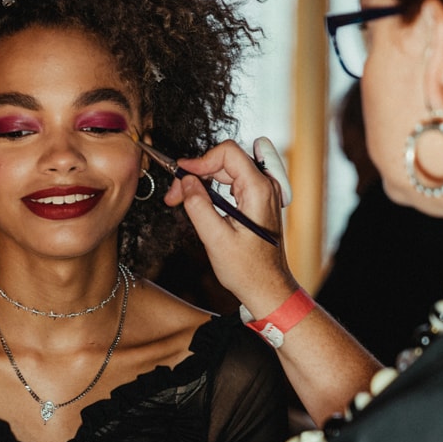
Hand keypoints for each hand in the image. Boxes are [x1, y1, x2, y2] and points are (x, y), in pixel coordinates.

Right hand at [163, 138, 297, 315]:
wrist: (267, 288)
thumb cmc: (247, 270)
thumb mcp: (216, 239)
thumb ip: (198, 206)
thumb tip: (186, 181)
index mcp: (259, 190)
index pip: (228, 153)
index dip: (200, 160)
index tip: (180, 175)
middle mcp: (265, 186)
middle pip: (224, 160)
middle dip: (196, 172)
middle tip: (175, 195)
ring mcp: (263, 193)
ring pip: (226, 170)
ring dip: (201, 181)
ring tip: (181, 200)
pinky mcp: (257, 201)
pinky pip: (231, 182)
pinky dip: (212, 188)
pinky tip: (198, 202)